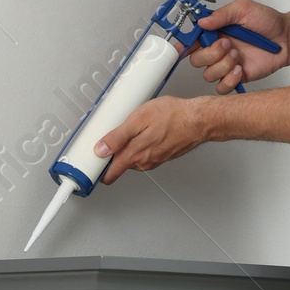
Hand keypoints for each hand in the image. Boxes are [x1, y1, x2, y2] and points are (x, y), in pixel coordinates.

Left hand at [92, 95, 208, 181]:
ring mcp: (154, 160)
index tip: (89, 165)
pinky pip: (144, 155)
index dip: (97, 170)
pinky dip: (139, 147)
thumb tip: (101, 150)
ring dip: (126, 150)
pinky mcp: (162, 156)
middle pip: (119, 166)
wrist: (199, 120)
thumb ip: (118, 136)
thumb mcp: (139, 119)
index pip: (109, 173)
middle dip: (110, 157)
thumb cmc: (173, 116)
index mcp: (135, 155)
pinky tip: (142, 133)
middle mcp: (144, 162)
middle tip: (105, 141)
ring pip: (132, 160)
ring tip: (125, 132)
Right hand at [186, 0, 289, 95]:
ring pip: (208, 74)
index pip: (191, 40)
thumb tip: (202, 21)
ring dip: (223, 65)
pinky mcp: (236, 78)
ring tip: (238, 56)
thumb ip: (221, 14)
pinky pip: (221, 87)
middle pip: (196, 60)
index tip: (181, 46)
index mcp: (215, 32)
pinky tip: (241, 69)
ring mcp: (226, 64)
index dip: (183, 45)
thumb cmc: (268, 22)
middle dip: (210, 53)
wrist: (287, 39)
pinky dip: (229, 80)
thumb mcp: (244, 9)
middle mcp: (218, 49)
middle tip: (227, 44)